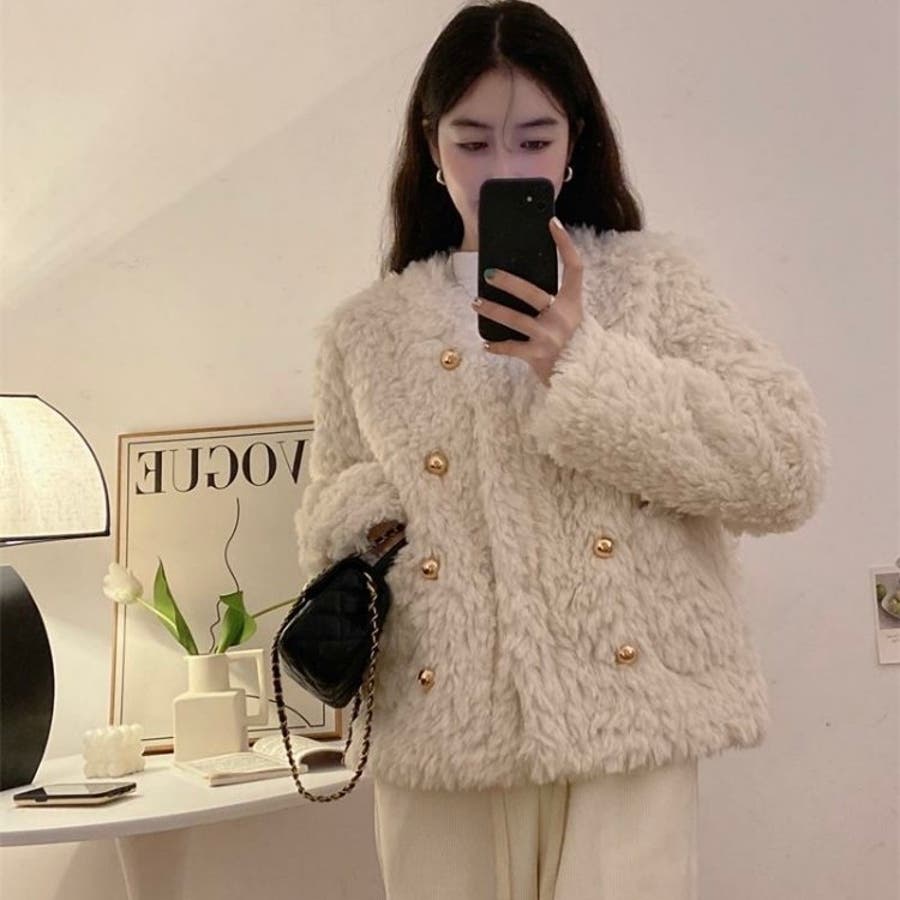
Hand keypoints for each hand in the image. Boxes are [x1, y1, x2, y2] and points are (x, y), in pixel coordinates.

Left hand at [471, 218, 583, 386]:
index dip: (565, 243)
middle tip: (488, 274)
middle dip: (508, 282)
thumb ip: (555, 304)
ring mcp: (550, 336)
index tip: (552, 222)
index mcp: (573, 303)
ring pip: (515, 319)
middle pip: (532, 292)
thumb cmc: (575, 344)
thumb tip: (522, 286)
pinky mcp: (538, 355)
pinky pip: (511, 348)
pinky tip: (485, 344)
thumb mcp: (571, 319)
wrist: (585, 377)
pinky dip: (497, 346)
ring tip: (476, 303)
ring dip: (493, 310)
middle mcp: (563, 317)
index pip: (574, 266)